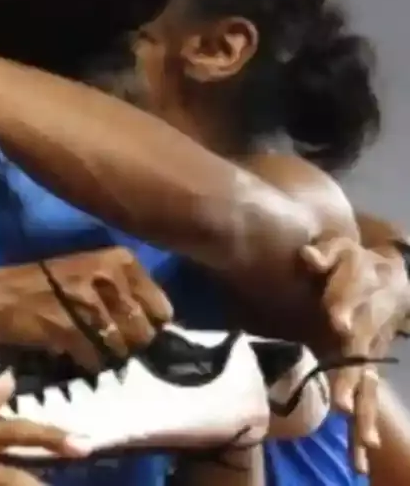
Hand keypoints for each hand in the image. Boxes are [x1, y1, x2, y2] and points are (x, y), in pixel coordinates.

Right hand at [0, 247, 173, 370]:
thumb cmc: (38, 286)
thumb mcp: (87, 274)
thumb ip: (124, 294)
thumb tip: (158, 327)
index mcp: (115, 259)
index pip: (161, 308)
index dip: (147, 326)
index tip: (126, 329)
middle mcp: (105, 274)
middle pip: (144, 331)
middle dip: (126, 344)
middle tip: (101, 342)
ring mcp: (86, 301)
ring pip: (122, 348)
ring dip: (105, 356)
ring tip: (84, 347)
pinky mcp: (66, 327)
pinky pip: (95, 359)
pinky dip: (84, 364)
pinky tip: (67, 352)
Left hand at [301, 236, 406, 472]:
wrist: (393, 278)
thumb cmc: (357, 262)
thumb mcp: (342, 249)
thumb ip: (325, 254)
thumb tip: (308, 257)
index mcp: (362, 293)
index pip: (352, 298)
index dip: (344, 305)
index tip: (335, 319)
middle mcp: (367, 328)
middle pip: (360, 349)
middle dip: (350, 375)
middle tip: (339, 402)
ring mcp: (369, 353)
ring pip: (367, 385)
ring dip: (361, 413)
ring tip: (362, 445)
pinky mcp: (367, 369)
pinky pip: (367, 399)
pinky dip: (365, 425)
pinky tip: (363, 453)